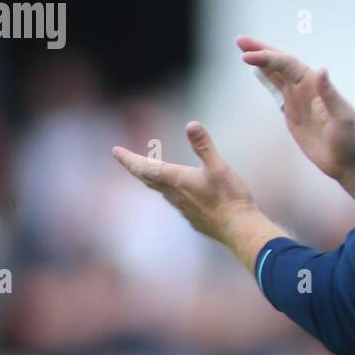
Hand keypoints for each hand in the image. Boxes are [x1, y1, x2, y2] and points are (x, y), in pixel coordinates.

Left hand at [112, 121, 265, 253]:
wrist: (239, 230)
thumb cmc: (230, 198)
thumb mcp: (219, 167)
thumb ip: (204, 146)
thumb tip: (191, 124)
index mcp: (177, 180)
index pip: (145, 167)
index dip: (129, 158)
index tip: (115, 151)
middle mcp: (175, 195)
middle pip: (148, 179)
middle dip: (135, 167)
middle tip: (123, 158)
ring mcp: (183, 208)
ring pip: (161, 191)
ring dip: (151, 180)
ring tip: (147, 172)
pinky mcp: (193, 218)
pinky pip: (175, 202)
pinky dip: (169, 192)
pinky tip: (178, 193)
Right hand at [238, 35, 354, 201]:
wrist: (347, 161)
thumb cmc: (349, 140)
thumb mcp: (342, 118)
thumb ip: (330, 95)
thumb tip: (321, 70)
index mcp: (315, 86)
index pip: (288, 64)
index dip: (268, 57)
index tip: (248, 56)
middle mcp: (306, 88)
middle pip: (280, 63)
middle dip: (261, 51)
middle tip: (240, 40)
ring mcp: (298, 100)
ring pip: (276, 74)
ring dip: (261, 62)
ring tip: (243, 50)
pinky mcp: (293, 113)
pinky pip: (277, 91)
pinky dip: (266, 80)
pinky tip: (257, 72)